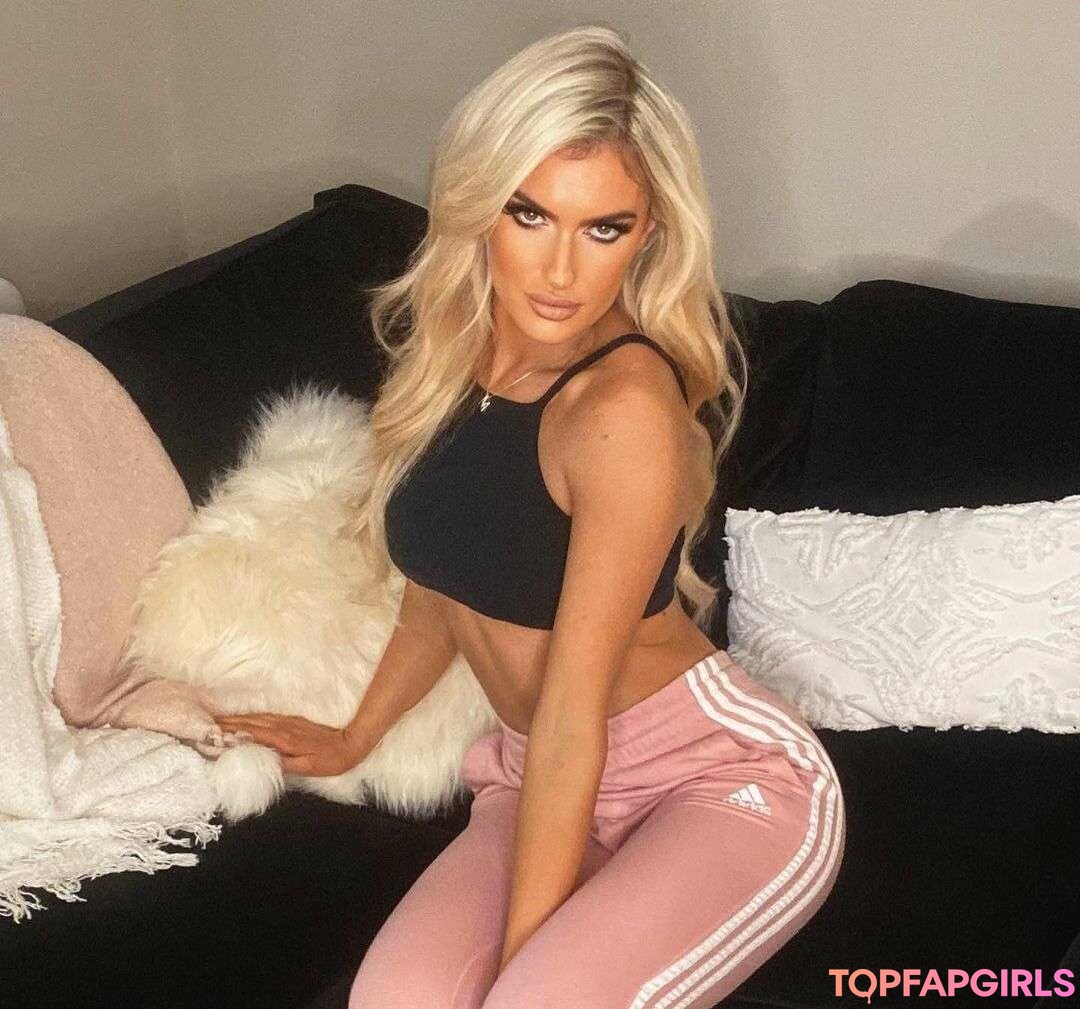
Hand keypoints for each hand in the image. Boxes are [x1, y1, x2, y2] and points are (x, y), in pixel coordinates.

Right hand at [213, 712, 359, 776]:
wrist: (349, 744)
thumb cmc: (329, 760)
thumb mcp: (307, 768)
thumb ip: (284, 763)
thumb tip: (262, 759)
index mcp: (284, 739)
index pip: (252, 733)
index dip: (232, 732)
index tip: (212, 731)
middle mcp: (283, 727)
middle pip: (250, 723)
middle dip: (227, 723)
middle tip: (205, 723)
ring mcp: (287, 722)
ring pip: (257, 718)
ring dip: (237, 719)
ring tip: (217, 720)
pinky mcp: (292, 721)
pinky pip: (266, 718)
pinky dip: (251, 718)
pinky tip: (244, 719)